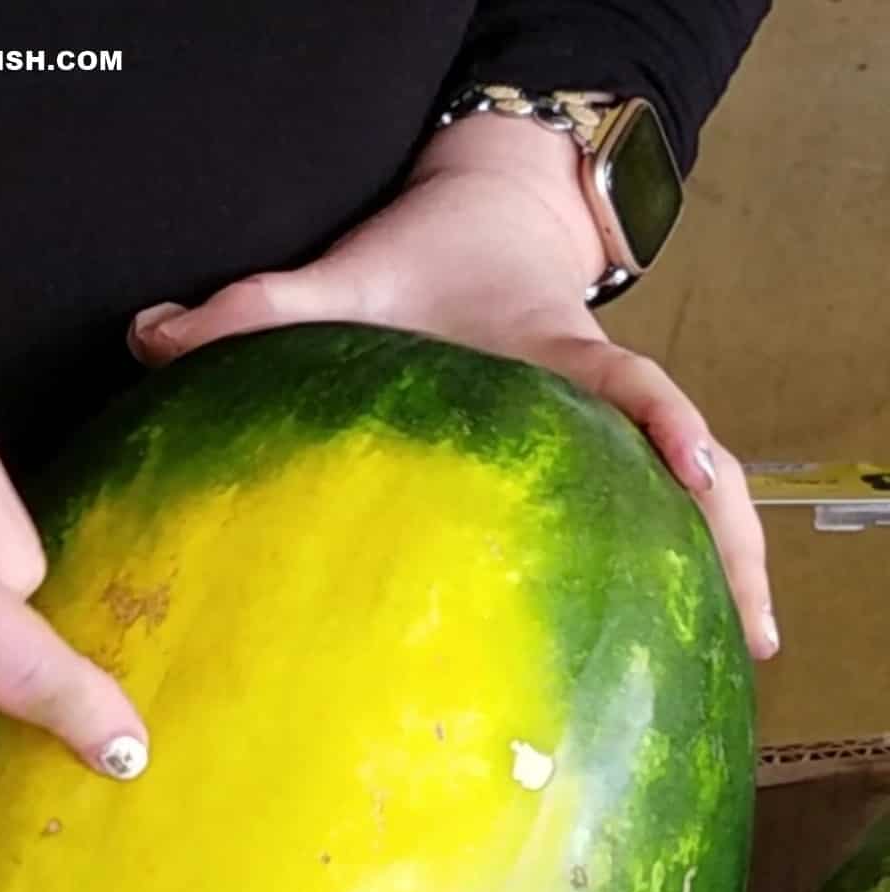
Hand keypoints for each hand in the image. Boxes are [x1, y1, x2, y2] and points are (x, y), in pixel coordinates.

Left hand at [128, 116, 775, 662]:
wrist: (482, 222)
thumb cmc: (418, 262)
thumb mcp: (342, 282)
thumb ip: (253, 310)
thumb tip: (153, 342)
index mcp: (560, 356)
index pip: (633, 385)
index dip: (664, 428)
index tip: (691, 472)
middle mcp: (605, 396)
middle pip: (698, 464)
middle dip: (729, 540)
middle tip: (752, 635)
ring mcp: (614, 429)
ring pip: (699, 495)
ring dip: (730, 566)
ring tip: (752, 655)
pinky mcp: (605, 457)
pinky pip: (664, 510)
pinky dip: (692, 562)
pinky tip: (699, 635)